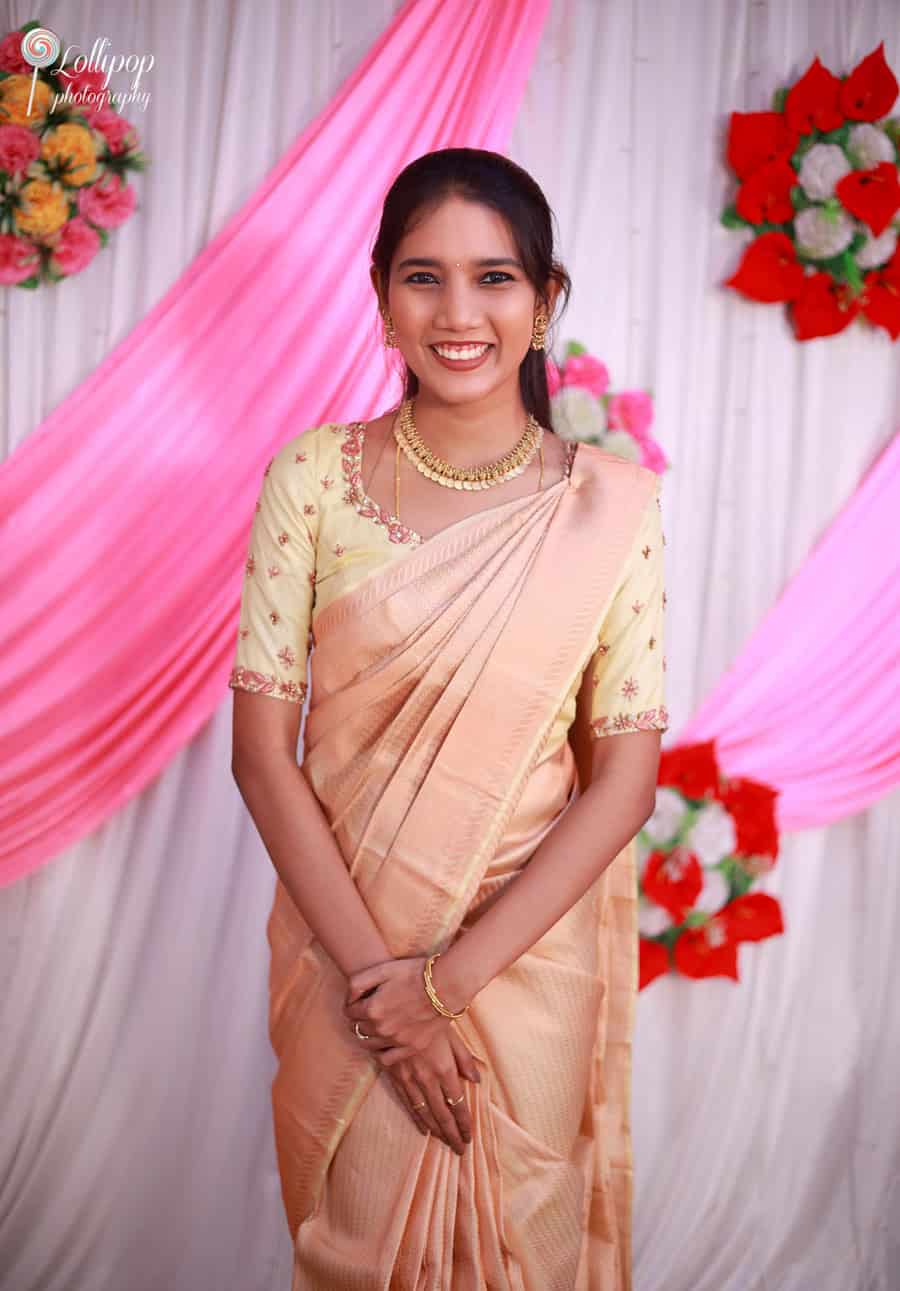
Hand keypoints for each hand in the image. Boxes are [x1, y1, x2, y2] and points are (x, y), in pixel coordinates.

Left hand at [343, 954, 470, 1060]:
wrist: (446, 986)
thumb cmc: (415, 973)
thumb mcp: (383, 969)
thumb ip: (358, 982)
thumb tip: (349, 998)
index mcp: (372, 1009)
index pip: (349, 1012)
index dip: (352, 1004)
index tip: (359, 1000)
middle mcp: (381, 1028)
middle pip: (358, 1028)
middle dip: (359, 1020)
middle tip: (368, 1011)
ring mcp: (396, 1040)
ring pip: (369, 1044)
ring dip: (368, 1035)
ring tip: (376, 1025)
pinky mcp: (411, 1047)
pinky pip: (387, 1059)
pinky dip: (381, 1052)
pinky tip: (385, 1042)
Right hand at [378, 1025, 479, 1154]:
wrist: (400, 1003)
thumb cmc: (430, 1014)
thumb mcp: (452, 1034)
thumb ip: (464, 1058)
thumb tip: (476, 1080)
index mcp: (444, 1067)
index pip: (458, 1103)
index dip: (463, 1122)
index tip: (469, 1136)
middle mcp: (427, 1077)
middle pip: (442, 1113)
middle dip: (451, 1133)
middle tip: (459, 1149)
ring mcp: (409, 1077)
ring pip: (424, 1112)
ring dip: (435, 1130)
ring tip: (444, 1143)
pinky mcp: (394, 1074)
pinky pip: (407, 1102)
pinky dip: (416, 1118)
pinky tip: (422, 1128)